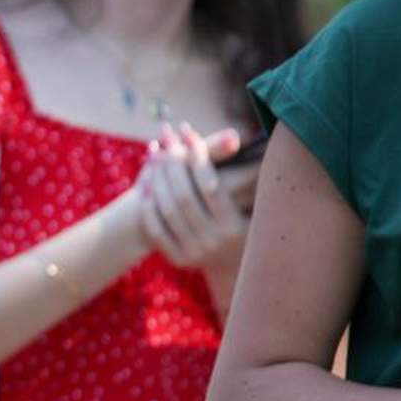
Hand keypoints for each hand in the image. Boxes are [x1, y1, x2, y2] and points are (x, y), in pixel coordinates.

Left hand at [134, 123, 253, 268]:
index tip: (186, 131)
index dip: (198, 156)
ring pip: (168, 211)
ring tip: (154, 153)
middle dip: (172, 162)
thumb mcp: (253, 205)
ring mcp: (195, 253)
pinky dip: (150, 206)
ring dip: (157, 179)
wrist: (237, 270)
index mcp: (236, 226)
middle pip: (184, 196)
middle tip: (164, 136)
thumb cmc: (245, 225)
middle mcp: (215, 242)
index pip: (211, 185)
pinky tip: (146, 184)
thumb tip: (231, 136)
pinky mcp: (179, 260)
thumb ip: (240, 173)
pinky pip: (157, 230)